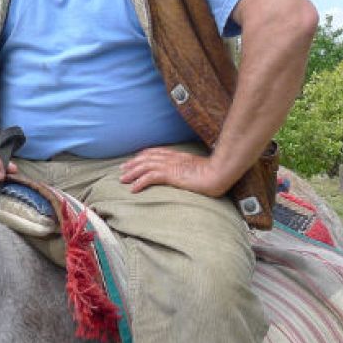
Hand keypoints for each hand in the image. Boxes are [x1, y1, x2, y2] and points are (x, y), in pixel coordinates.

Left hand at [118, 147, 233, 196]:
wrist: (220, 173)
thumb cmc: (214, 173)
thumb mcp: (198, 168)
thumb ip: (189, 169)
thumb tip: (187, 174)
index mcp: (178, 156)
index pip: (155, 153)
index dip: (142, 156)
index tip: (134, 161)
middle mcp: (172, 158)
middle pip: (147, 158)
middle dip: (133, 164)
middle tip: (122, 170)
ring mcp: (171, 165)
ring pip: (145, 167)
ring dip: (132, 173)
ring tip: (123, 180)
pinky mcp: (172, 174)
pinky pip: (151, 177)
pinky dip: (140, 182)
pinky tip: (134, 189)